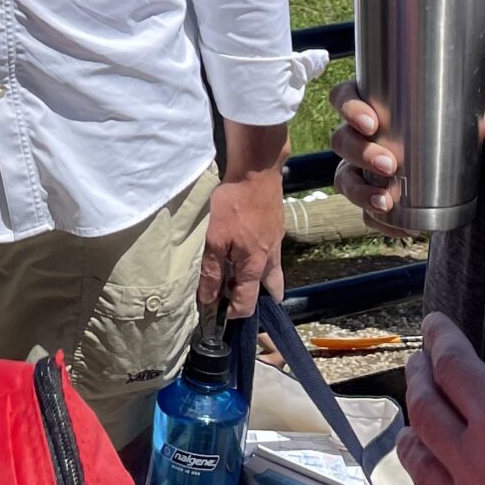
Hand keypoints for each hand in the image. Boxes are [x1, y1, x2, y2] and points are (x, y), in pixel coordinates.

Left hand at [200, 164, 285, 317]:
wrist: (256, 170)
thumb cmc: (233, 203)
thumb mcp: (215, 238)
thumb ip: (211, 271)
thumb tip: (208, 300)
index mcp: (254, 266)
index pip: (246, 304)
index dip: (230, 313)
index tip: (214, 311)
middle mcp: (270, 259)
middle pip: (269, 291)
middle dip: (254, 299)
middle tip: (234, 297)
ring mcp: (277, 242)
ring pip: (273, 272)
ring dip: (260, 280)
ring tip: (240, 277)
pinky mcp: (277, 227)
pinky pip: (272, 253)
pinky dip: (262, 260)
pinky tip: (248, 248)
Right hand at [328, 76, 484, 232]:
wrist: (458, 157)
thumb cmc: (454, 121)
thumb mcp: (469, 114)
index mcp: (373, 103)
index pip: (343, 98)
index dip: (349, 108)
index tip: (372, 122)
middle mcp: (360, 136)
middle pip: (341, 140)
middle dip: (361, 153)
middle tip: (390, 165)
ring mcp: (361, 168)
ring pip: (345, 178)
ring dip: (361, 191)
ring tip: (386, 201)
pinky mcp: (373, 196)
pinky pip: (363, 212)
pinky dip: (378, 221)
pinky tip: (400, 228)